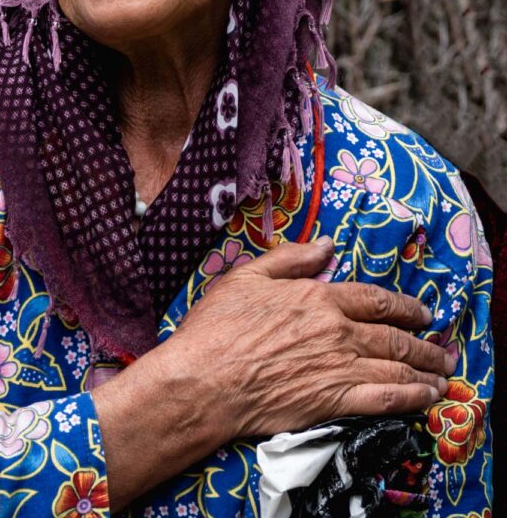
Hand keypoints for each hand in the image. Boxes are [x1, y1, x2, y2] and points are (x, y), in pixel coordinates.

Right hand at [164, 237, 452, 446]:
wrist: (204, 381)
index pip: (375, 299)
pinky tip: (425, 399)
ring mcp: (339, 368)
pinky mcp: (333, 403)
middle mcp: (337, 331)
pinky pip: (384, 400)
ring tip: (442, 374)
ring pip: (396, 367)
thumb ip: (291, 258)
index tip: (422, 312)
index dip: (404, 305)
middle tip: (442, 348)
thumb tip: (327, 244)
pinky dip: (411, 399)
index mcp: (318, 297)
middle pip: (394, 336)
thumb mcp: (247, 276)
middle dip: (424, 342)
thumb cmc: (218, 326)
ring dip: (425, 371)